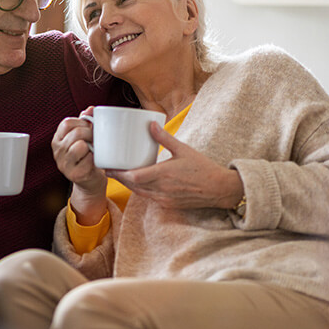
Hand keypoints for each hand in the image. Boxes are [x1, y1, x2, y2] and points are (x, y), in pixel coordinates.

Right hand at [53, 107, 108, 223]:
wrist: (90, 182)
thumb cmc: (87, 157)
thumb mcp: (84, 137)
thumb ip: (85, 122)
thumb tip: (90, 108)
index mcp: (58, 139)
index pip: (67, 123)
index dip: (81, 122)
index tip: (89, 127)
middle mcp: (57, 151)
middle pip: (75, 133)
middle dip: (90, 134)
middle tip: (96, 139)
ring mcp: (64, 164)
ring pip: (80, 146)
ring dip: (91, 147)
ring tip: (94, 150)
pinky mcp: (74, 174)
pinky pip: (87, 160)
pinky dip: (94, 159)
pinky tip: (94, 161)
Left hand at [105, 122, 243, 209]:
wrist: (220, 189)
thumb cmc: (203, 168)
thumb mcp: (183, 150)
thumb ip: (164, 138)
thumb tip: (150, 124)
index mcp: (164, 175)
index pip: (134, 177)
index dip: (119, 173)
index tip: (108, 166)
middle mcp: (162, 189)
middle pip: (133, 186)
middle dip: (119, 178)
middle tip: (108, 169)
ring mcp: (164, 199)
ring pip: (139, 193)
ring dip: (128, 185)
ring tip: (118, 175)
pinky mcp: (168, 205)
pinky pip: (148, 197)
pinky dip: (140, 190)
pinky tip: (137, 183)